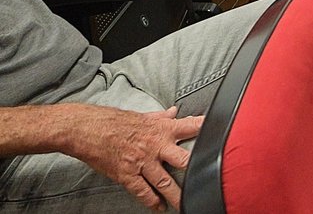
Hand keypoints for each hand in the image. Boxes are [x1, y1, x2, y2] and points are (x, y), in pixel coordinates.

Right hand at [62, 105, 202, 210]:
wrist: (86, 128)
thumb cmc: (113, 120)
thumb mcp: (142, 116)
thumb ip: (161, 117)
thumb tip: (174, 111)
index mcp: (161, 129)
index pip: (191, 126)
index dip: (207, 129)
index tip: (223, 133)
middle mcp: (155, 146)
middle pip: (183, 159)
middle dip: (196, 169)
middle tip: (209, 178)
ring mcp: (141, 162)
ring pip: (164, 181)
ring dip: (176, 194)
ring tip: (186, 203)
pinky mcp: (126, 174)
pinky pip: (142, 191)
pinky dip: (151, 200)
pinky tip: (159, 206)